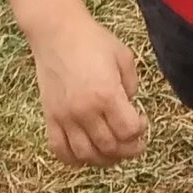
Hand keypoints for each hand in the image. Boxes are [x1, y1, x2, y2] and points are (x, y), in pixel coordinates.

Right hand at [29, 14, 149, 165]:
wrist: (57, 32)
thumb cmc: (93, 40)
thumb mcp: (123, 57)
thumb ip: (131, 85)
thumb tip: (129, 106)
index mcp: (107, 94)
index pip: (128, 131)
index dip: (140, 131)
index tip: (142, 121)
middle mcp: (85, 111)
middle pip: (110, 147)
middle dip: (127, 149)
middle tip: (134, 143)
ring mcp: (65, 117)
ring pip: (87, 155)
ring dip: (104, 159)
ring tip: (114, 151)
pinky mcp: (50, 118)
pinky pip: (60, 150)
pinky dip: (74, 159)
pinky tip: (87, 153)